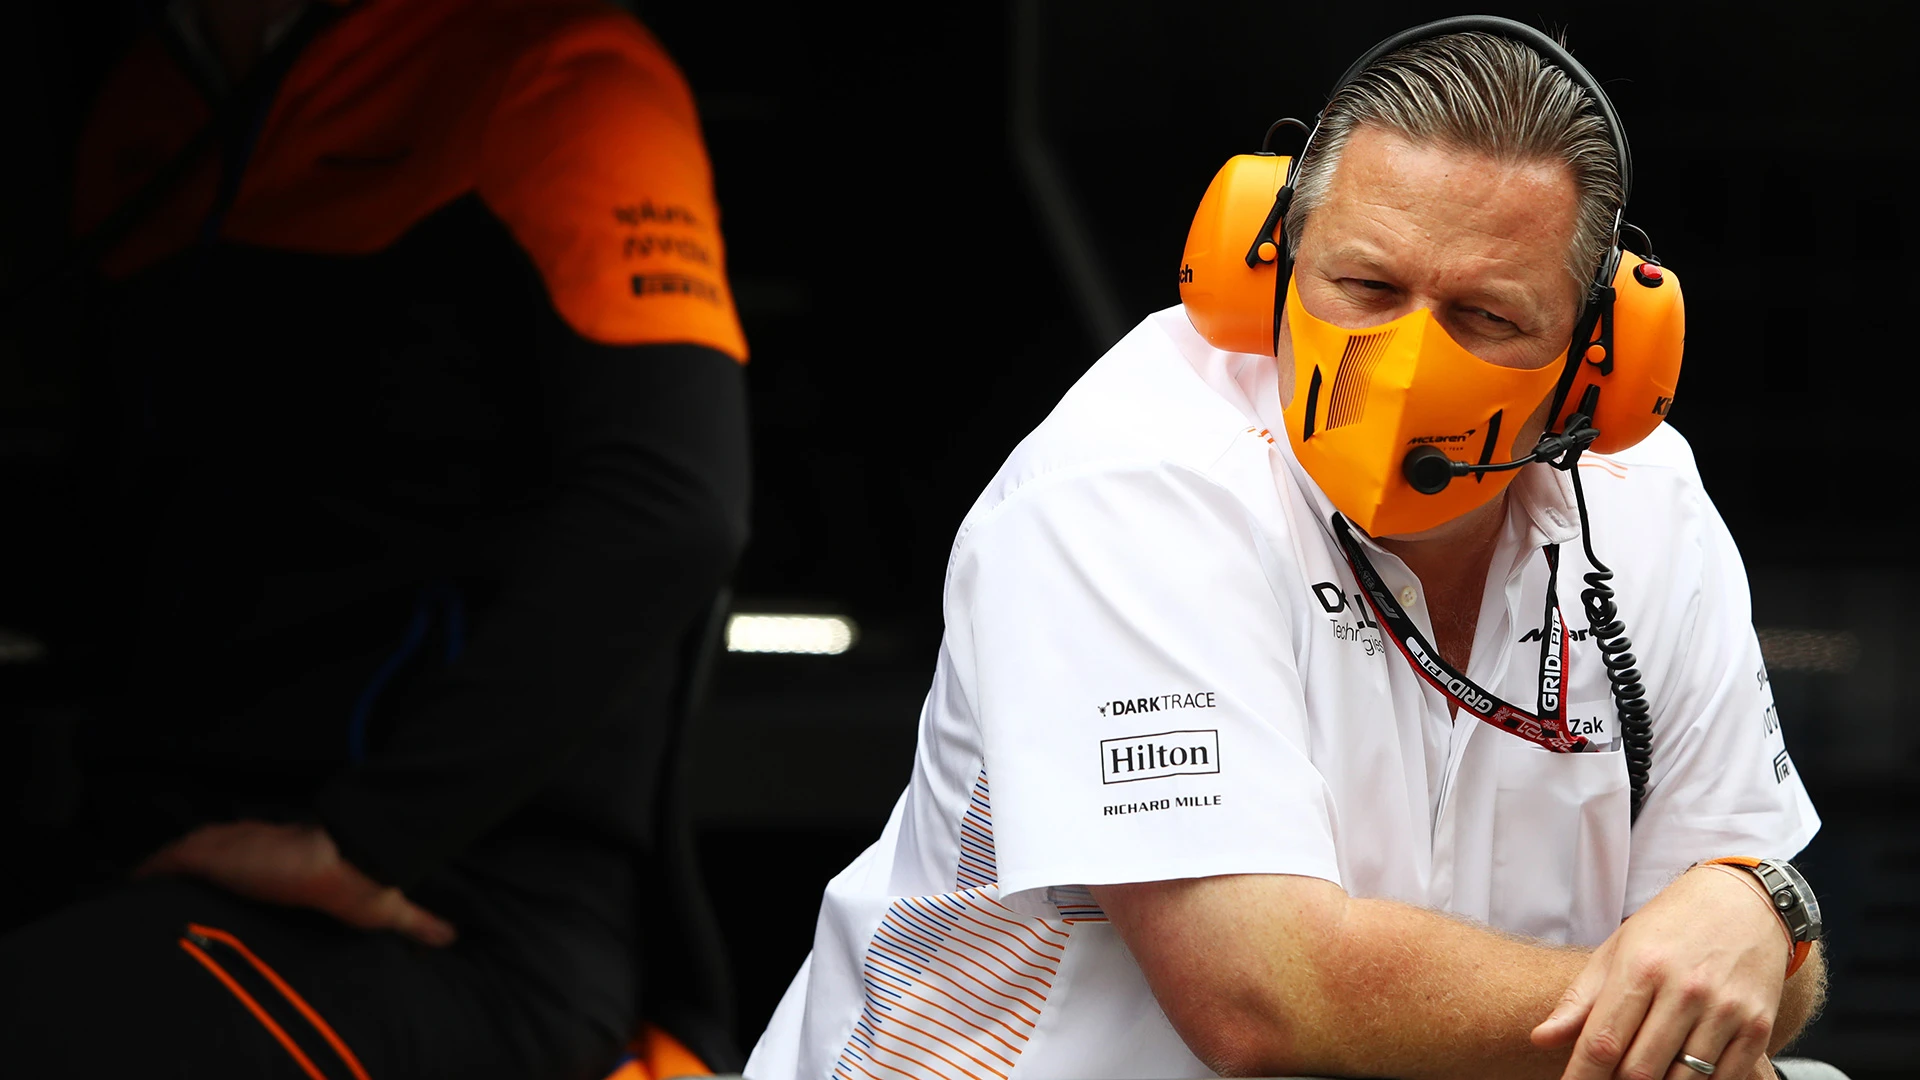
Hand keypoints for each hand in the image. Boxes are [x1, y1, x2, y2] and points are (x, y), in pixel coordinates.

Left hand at [134, 820, 457, 946]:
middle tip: (183, 884)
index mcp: (289, 851)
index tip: (230, 876)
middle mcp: (255, 841)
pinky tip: (138, 882)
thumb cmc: (358, 882)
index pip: (256, 850)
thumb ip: (418, 922)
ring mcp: (229, 843)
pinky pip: (167, 860)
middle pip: (217, 846)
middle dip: (202, 862)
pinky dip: (152, 870)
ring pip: (190, 850)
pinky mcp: (210, 851)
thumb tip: (455, 937)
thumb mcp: (387, 907)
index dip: (240, 861)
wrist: (341, 862)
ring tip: (152, 887)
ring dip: (174, 867)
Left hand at [1531, 865, 1788, 1079]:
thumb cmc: (1669, 927)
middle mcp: (1686, 990)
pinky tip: (1679, 1075)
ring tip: (1642, 1074)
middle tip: (1607, 1079)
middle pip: (1640, 1070)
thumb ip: (1579, 1000)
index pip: (1602, 1042)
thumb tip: (1540, 1039)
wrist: (1742, 902)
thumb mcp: (1617, 950)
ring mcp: (1726, 1010)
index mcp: (1642, 968)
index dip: (1582, 1078)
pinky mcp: (1758, 1027)